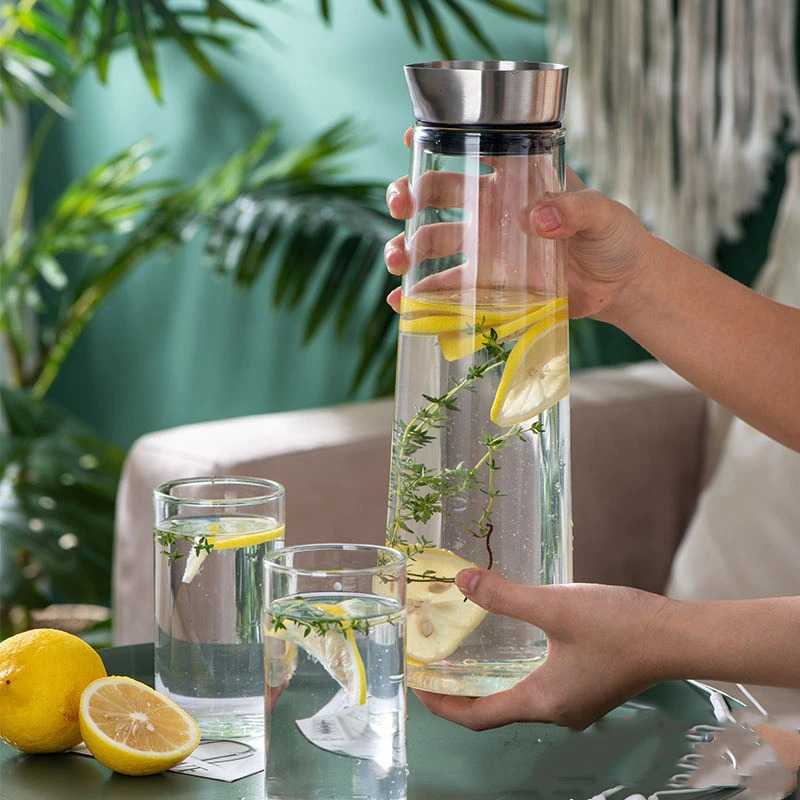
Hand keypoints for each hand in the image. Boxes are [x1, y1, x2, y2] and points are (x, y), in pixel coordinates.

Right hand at [384, 129, 651, 321]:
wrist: (618, 287)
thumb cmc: (613, 238)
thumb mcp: (604, 216)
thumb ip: (576, 210)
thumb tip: (537, 217)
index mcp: (513, 183)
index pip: (470, 152)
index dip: (438, 141)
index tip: (414, 137)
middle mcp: (490, 212)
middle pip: (435, 196)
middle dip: (408, 196)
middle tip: (402, 206)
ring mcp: (484, 251)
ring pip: (431, 242)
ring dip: (406, 247)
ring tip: (398, 260)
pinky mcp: (485, 287)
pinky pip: (445, 290)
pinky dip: (419, 295)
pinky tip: (403, 301)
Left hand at [415, 568, 677, 730]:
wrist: (677, 636)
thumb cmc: (618, 626)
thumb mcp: (555, 606)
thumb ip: (505, 596)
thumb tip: (461, 580)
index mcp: (543, 701)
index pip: (478, 716)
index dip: (443, 704)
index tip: (417, 685)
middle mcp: (557, 712)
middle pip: (496, 711)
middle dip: (462, 693)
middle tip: (436, 668)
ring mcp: (576, 704)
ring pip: (519, 699)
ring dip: (489, 683)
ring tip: (466, 656)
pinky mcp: (590, 689)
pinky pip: (540, 689)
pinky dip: (515, 675)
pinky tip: (513, 648)